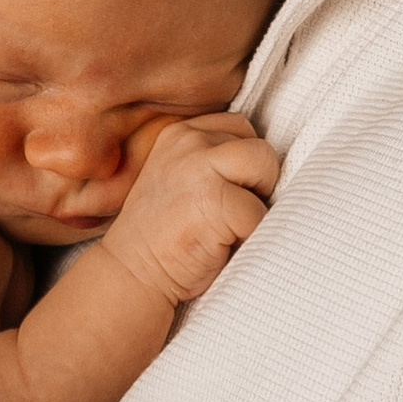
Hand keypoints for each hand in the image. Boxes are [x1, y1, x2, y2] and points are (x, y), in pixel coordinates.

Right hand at [97, 113, 279, 306]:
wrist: (132, 275)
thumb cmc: (164, 236)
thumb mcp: (182, 179)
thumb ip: (214, 161)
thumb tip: (270, 162)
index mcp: (179, 133)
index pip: (239, 126)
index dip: (244, 164)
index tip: (226, 193)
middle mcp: (188, 141)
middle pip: (257, 145)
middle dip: (257, 181)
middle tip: (229, 214)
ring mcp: (199, 167)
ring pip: (265, 165)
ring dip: (259, 202)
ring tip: (230, 225)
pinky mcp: (215, 200)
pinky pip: (261, 213)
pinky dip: (252, 235)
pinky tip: (223, 246)